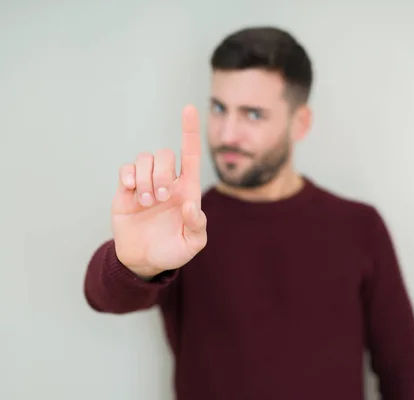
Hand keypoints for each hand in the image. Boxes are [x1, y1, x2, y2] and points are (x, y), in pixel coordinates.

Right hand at [111, 105, 206, 278]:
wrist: (144, 261)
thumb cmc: (173, 250)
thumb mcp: (193, 244)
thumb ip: (198, 225)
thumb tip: (189, 205)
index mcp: (187, 189)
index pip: (191, 153)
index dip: (190, 131)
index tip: (189, 108)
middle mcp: (167, 181)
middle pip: (165, 155)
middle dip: (162, 173)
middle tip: (160, 198)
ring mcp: (145, 183)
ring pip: (145, 159)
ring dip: (145, 179)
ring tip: (145, 202)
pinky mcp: (125, 190)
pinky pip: (125, 168)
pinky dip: (128, 176)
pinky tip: (131, 192)